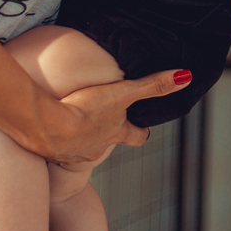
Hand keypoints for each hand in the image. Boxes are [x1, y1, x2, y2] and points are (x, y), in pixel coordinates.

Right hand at [30, 68, 191, 162]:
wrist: (45, 127)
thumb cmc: (85, 111)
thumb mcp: (123, 93)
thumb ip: (152, 85)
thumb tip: (185, 77)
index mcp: (115, 134)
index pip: (137, 137)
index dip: (142, 132)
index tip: (144, 128)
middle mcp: (96, 148)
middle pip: (108, 143)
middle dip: (108, 134)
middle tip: (103, 121)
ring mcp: (72, 153)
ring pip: (81, 146)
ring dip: (80, 136)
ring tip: (73, 121)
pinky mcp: (48, 152)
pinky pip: (54, 146)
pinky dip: (55, 138)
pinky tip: (49, 127)